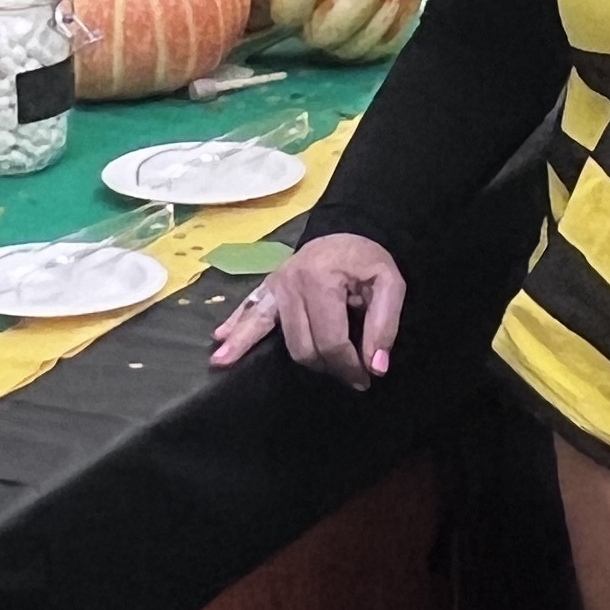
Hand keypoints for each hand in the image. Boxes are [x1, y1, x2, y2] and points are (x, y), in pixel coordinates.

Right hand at [205, 231, 405, 384]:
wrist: (348, 229)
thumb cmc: (367, 259)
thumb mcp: (390, 284)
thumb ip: (384, 325)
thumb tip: (376, 367)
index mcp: (321, 279)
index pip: (331, 341)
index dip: (349, 366)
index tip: (365, 379)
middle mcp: (290, 282)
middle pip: (302, 346)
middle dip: (325, 367)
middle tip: (346, 377)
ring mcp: (274, 284)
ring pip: (269, 333)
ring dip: (254, 351)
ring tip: (223, 366)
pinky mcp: (267, 287)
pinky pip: (248, 309)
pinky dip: (235, 327)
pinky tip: (220, 342)